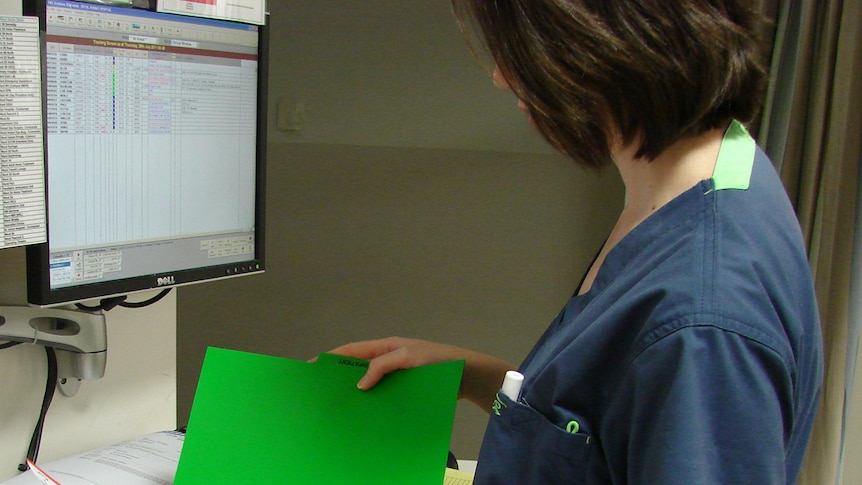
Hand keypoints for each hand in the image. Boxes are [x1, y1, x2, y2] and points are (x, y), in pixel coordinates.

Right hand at [326, 336, 513, 411]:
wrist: (467, 375)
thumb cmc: (439, 360)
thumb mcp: (408, 357)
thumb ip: (383, 366)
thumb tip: (359, 384)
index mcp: (386, 346)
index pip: (353, 350)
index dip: (332, 357)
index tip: (312, 365)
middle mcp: (389, 360)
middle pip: (359, 368)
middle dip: (341, 378)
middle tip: (323, 393)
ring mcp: (397, 376)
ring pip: (371, 384)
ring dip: (358, 393)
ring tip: (342, 407)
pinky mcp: (406, 390)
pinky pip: (385, 395)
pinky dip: (375, 402)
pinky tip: (367, 414)